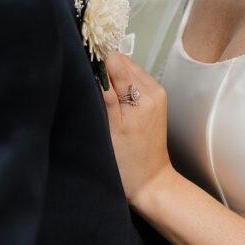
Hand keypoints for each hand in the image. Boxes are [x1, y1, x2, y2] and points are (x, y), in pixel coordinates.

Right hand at [102, 53, 172, 209]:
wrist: (151, 183)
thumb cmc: (129, 163)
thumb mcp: (112, 129)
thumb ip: (106, 96)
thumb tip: (98, 68)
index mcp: (143, 97)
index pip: (116, 62)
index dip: (98, 66)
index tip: (86, 76)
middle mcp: (153, 91)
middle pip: (123, 62)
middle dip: (106, 70)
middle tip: (92, 89)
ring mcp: (157, 94)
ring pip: (129, 69)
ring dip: (114, 77)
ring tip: (103, 97)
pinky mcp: (157, 100)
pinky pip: (135, 80)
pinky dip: (122, 84)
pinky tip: (115, 101)